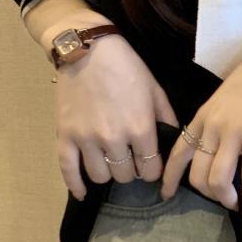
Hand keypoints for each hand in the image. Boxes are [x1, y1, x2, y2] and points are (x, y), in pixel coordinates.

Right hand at [54, 31, 177, 196]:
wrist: (87, 49)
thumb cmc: (126, 66)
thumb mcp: (154, 89)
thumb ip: (167, 119)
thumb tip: (175, 143)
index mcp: (140, 128)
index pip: (150, 170)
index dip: (151, 170)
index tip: (148, 164)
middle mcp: (114, 139)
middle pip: (125, 176)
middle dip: (130, 169)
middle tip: (128, 157)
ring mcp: (87, 139)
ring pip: (100, 176)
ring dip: (107, 172)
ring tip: (108, 160)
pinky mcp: (65, 136)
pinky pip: (68, 171)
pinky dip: (75, 185)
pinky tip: (81, 192)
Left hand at [160, 31, 241, 226]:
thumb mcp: (224, 97)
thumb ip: (214, 120)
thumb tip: (211, 144)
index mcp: (202, 116)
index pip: (176, 153)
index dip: (169, 178)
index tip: (166, 195)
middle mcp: (212, 126)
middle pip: (197, 175)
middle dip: (209, 195)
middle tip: (223, 200)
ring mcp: (233, 132)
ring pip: (218, 180)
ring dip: (226, 199)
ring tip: (235, 204)